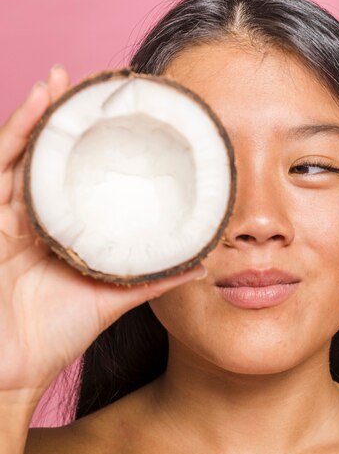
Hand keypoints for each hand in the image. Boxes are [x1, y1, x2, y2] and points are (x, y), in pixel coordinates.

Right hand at [0, 65, 204, 404]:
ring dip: (42, 117)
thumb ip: (152, 280)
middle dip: (68, 124)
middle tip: (91, 88)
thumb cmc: (53, 339)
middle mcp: (34, 221)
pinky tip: (37, 106)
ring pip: (23, 155)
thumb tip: (203, 262)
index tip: (123, 122)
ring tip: (64, 83)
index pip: (79, 182)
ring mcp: (8, 219)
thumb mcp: (110, 301)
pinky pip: (0, 169)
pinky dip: (17, 136)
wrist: (9, 371)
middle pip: (49, 160)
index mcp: (64, 236)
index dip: (95, 151)